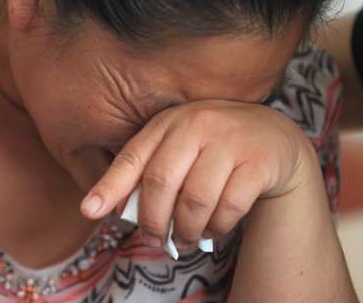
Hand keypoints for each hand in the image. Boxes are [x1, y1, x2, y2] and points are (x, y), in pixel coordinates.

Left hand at [80, 100, 312, 248]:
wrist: (273, 136)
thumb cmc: (214, 147)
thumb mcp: (179, 148)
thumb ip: (150, 171)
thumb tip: (115, 211)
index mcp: (170, 122)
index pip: (132, 156)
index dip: (109, 186)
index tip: (89, 211)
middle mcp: (197, 124)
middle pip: (161, 183)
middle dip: (153, 222)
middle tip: (154, 241)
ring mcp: (229, 140)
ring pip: (196, 201)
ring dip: (185, 231)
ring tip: (184, 241)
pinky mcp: (258, 161)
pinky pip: (229, 208)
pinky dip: (216, 228)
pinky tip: (212, 231)